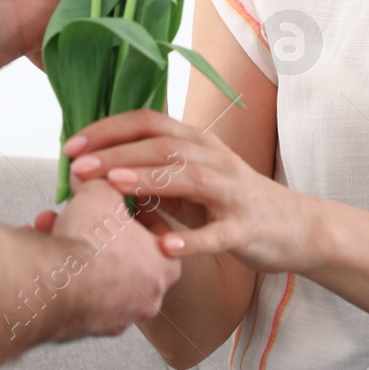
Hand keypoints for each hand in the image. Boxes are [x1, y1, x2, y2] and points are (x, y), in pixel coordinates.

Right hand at [35, 175, 180, 340]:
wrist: (56, 283)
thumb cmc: (90, 242)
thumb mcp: (101, 192)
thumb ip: (100, 180)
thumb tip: (90, 173)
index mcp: (165, 265)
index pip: (156, 229)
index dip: (131, 207)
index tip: (115, 198)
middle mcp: (146, 296)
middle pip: (122, 252)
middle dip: (94, 228)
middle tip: (77, 212)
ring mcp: (117, 316)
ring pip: (95, 273)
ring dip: (72, 248)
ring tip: (48, 227)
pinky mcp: (86, 327)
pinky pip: (73, 293)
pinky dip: (58, 272)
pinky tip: (40, 252)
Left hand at [60, 109, 315, 272]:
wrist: (296, 227)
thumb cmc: (233, 203)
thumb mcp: (191, 184)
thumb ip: (153, 179)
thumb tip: (100, 179)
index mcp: (197, 143)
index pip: (149, 123)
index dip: (109, 130)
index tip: (72, 146)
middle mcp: (215, 158)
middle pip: (163, 146)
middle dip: (117, 154)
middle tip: (78, 167)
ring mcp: (233, 192)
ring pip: (189, 178)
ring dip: (149, 180)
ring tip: (113, 185)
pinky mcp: (247, 227)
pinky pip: (218, 233)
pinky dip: (190, 240)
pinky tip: (163, 246)